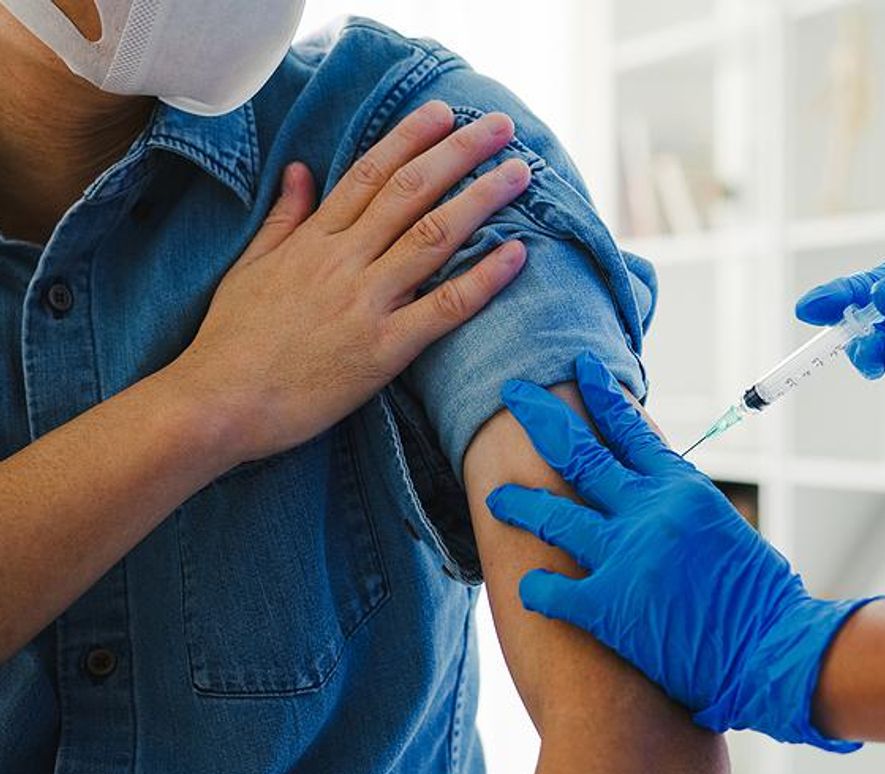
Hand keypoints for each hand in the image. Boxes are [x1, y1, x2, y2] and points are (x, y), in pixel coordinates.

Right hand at [167, 101, 530, 463]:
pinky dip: (483, 279)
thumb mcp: (250, 267)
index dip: (410, 138)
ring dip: (481, 199)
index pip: (369, 173)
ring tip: (522, 172)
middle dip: (459, 152)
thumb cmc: (230, 341)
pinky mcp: (384, 350)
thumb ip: (283, 218)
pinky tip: (518, 253)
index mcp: (312, 241)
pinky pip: (444, 307)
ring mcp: (365, 303)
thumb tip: (300, 168)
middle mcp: (343, 261)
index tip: (444, 112)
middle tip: (501, 125)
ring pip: (433, 236)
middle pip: (411, 191)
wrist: (216, 404)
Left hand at [486, 353, 882, 748]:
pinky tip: (527, 587)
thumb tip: (655, 493)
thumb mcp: (724, 529)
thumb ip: (682, 507)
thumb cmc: (760, 598)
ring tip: (497, 497)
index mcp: (681, 488)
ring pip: (553, 515)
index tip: (580, 370)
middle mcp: (648, 511)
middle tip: (513, 394)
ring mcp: (624, 555)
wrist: (772, 650)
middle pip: (579, 453)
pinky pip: (552, 589)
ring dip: (520, 503)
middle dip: (540, 418)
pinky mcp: (609, 605)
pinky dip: (537, 587)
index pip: (631, 429)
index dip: (601, 397)